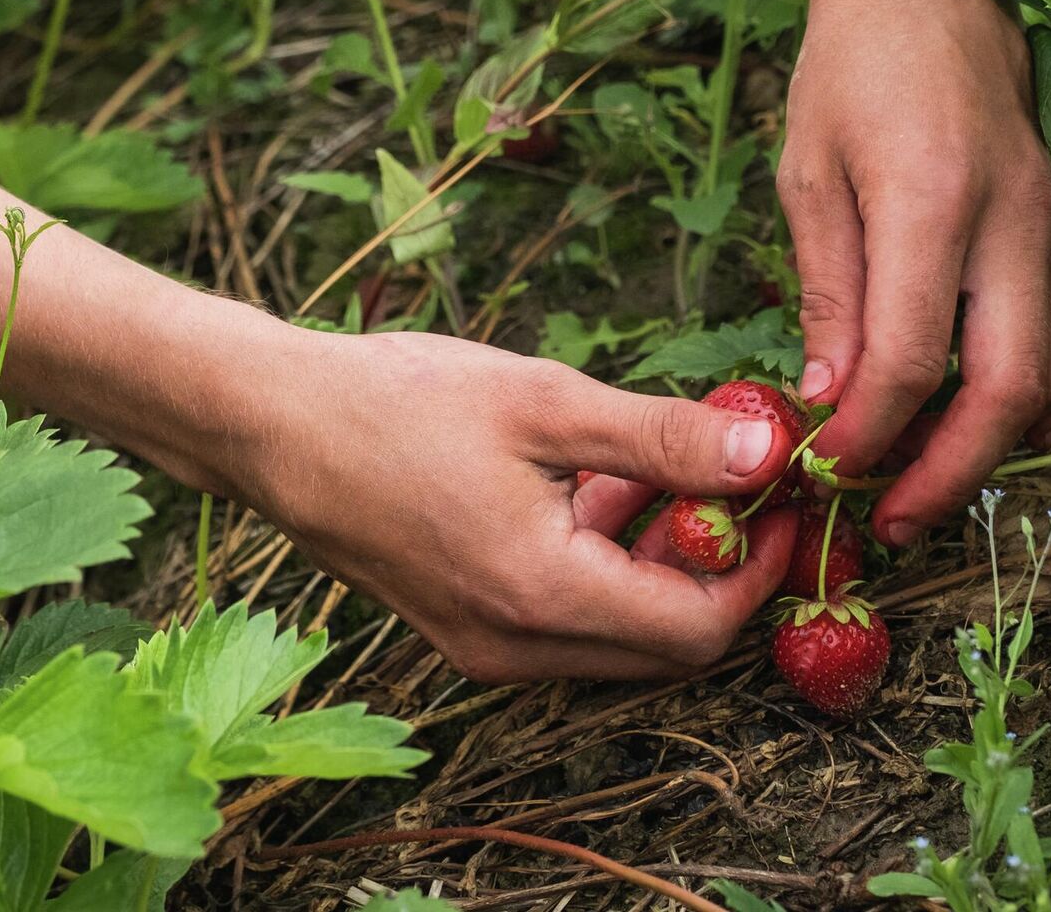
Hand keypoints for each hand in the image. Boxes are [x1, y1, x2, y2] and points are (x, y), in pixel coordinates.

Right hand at [234, 327, 800, 682]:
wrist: (271, 426)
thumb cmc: (398, 402)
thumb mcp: (545, 403)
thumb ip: (661, 439)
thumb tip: (765, 456)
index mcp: (543, 596)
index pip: (698, 627)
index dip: (757, 569)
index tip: (778, 500)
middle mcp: (516, 647)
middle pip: (665, 644)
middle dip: (717, 570)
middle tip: (737, 484)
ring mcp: (485, 649)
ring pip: (618, 636)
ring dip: (659, 565)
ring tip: (664, 469)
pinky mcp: (464, 630)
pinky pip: (568, 622)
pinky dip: (605, 568)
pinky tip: (599, 489)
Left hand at [780, 0, 1050, 545]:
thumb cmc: (851, 74)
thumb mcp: (809, 177)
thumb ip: (830, 294)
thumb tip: (835, 404)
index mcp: (931, 200)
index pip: (907, 361)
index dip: (869, 435)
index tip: (831, 466)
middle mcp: (1016, 219)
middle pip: (1004, 388)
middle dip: (946, 472)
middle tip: (892, 515)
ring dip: (1004, 444)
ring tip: (942, 475)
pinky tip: (1031, 423)